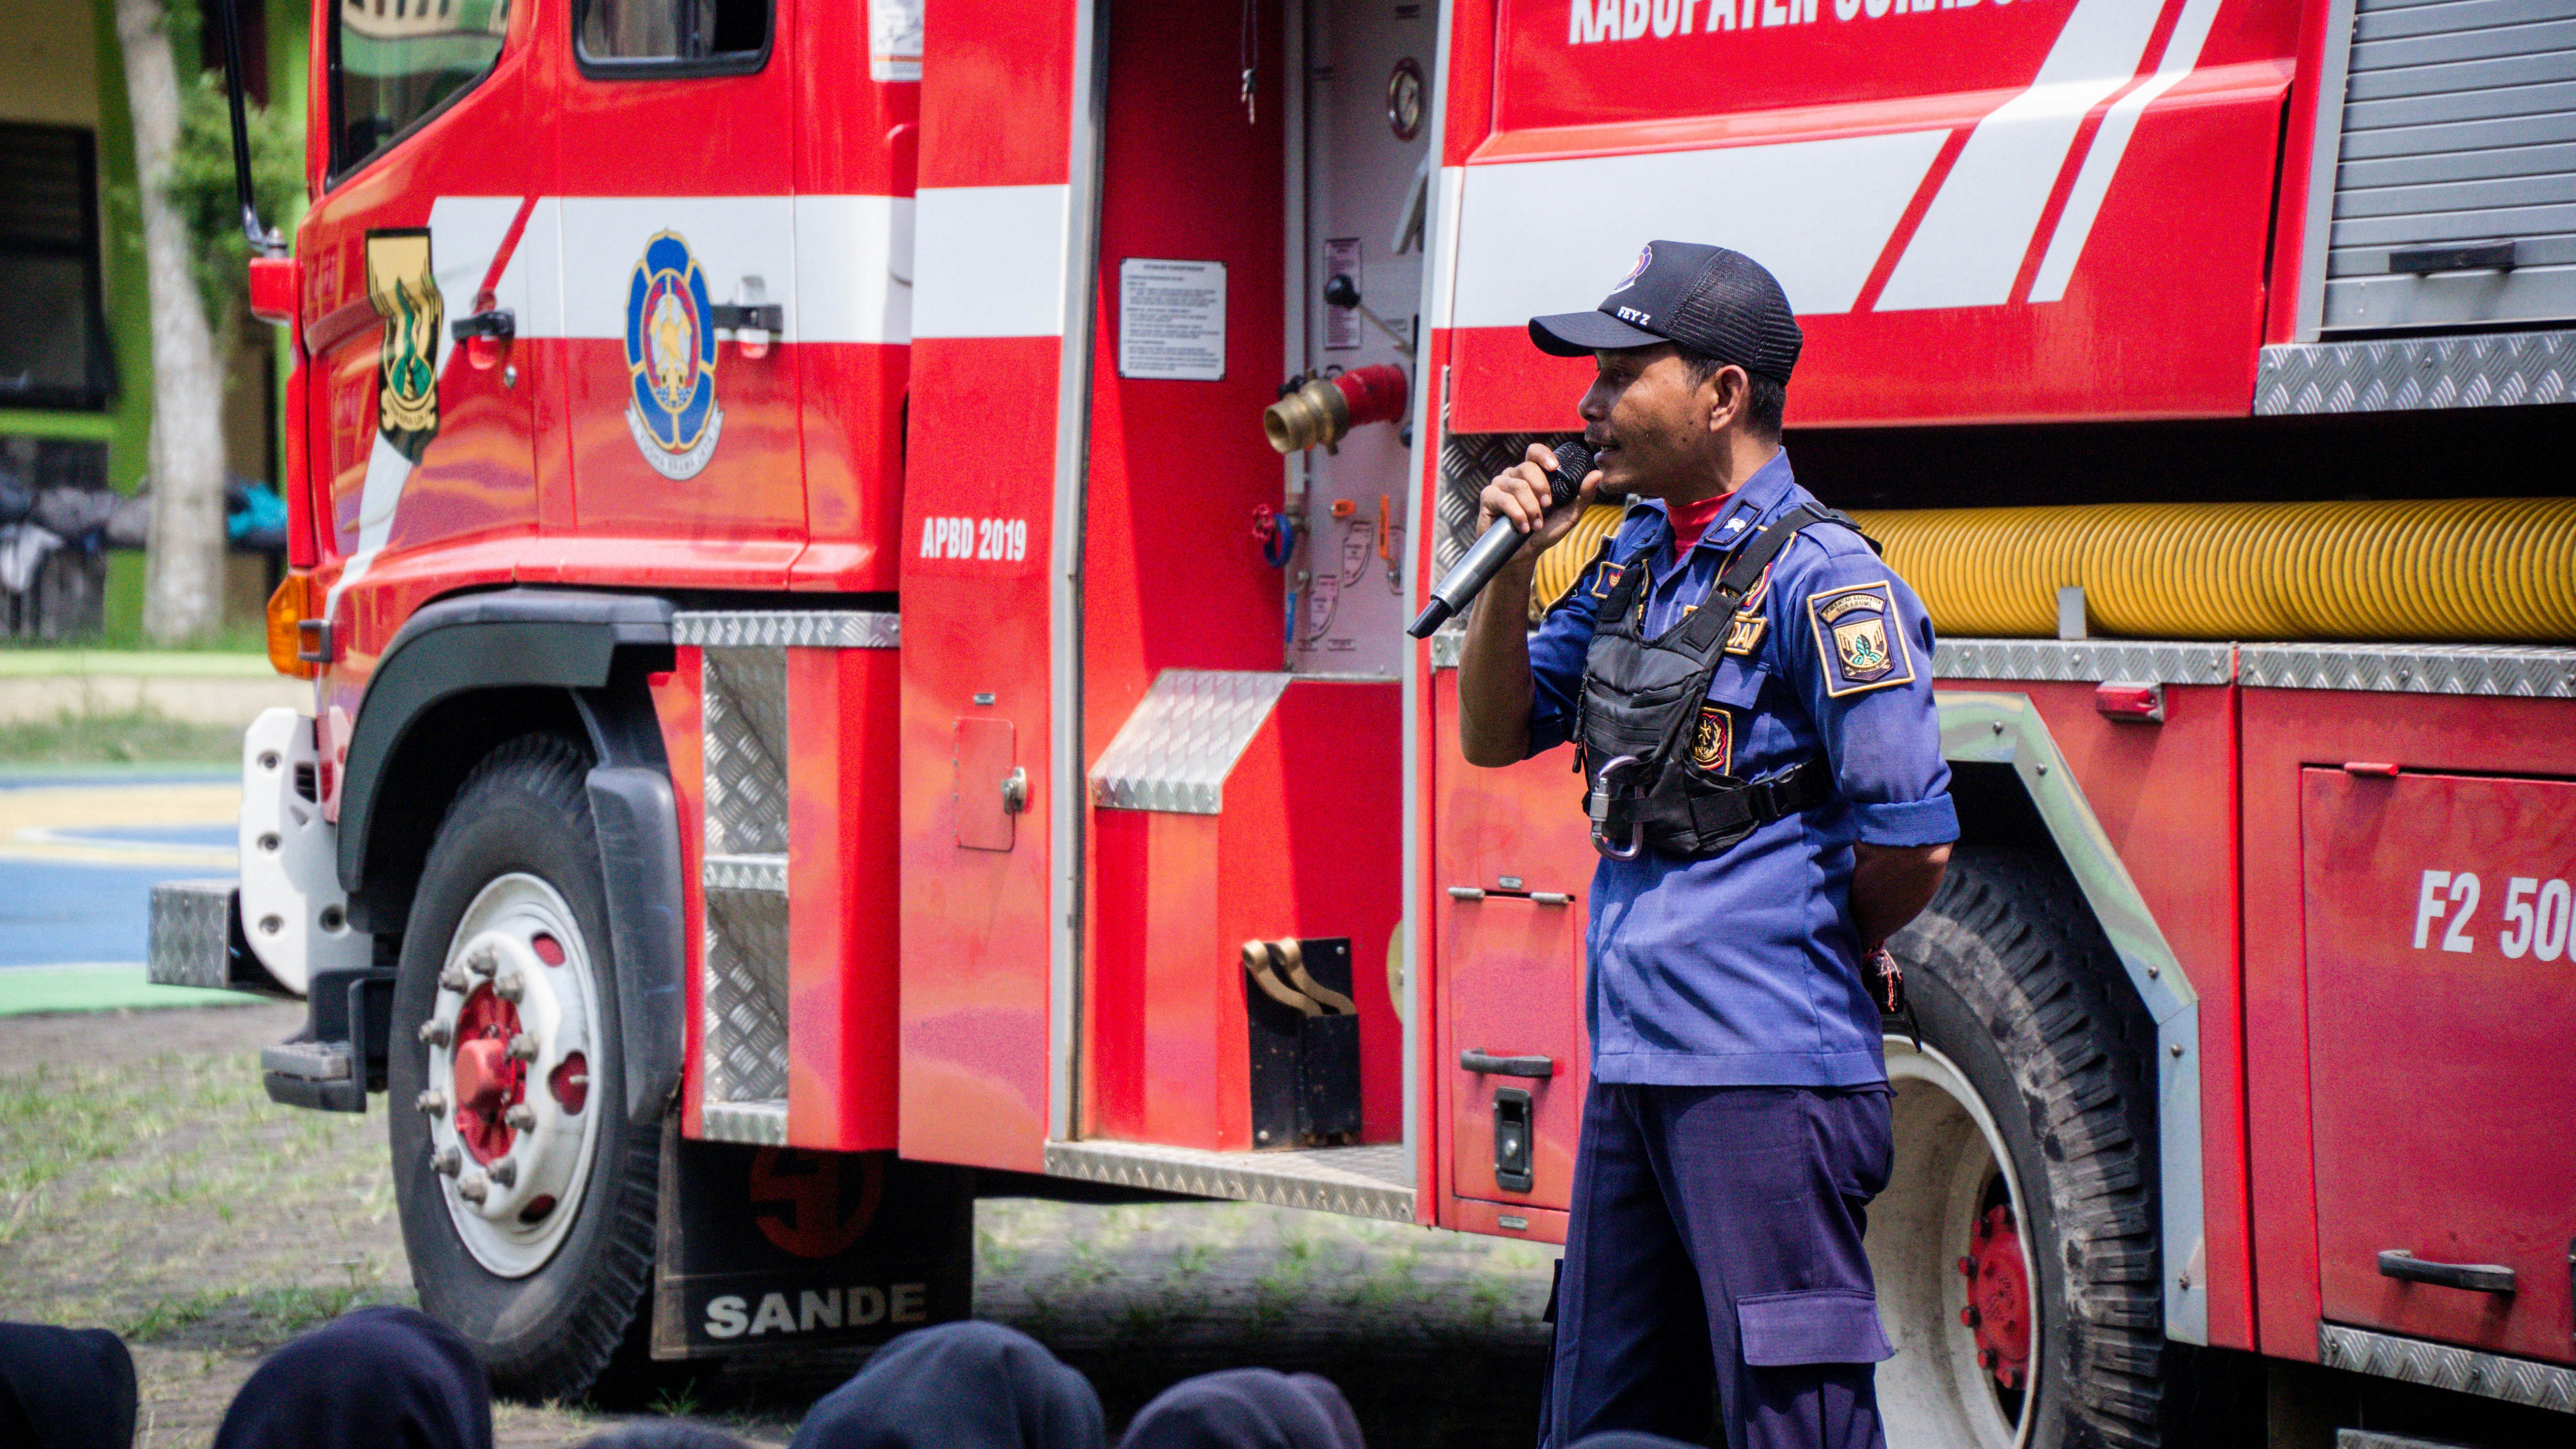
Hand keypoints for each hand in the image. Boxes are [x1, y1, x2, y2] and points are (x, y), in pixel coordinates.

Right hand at [1475, 442, 1601, 560]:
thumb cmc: (1545, 532)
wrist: (1523, 555)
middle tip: (1547, 507)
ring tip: (1535, 524)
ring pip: (1518, 485)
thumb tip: (1597, 474)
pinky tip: (1523, 527)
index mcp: (1533, 474)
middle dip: (1542, 490)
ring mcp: (1499, 485)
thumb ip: (1583, 495)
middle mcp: (1514, 475)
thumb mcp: (1569, 515)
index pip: (1535, 452)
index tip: (1554, 468)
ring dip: (1531, 508)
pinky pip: (1503, 499)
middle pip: (1527, 468)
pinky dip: (1517, 514)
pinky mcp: (1488, 498)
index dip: (1544, 455)